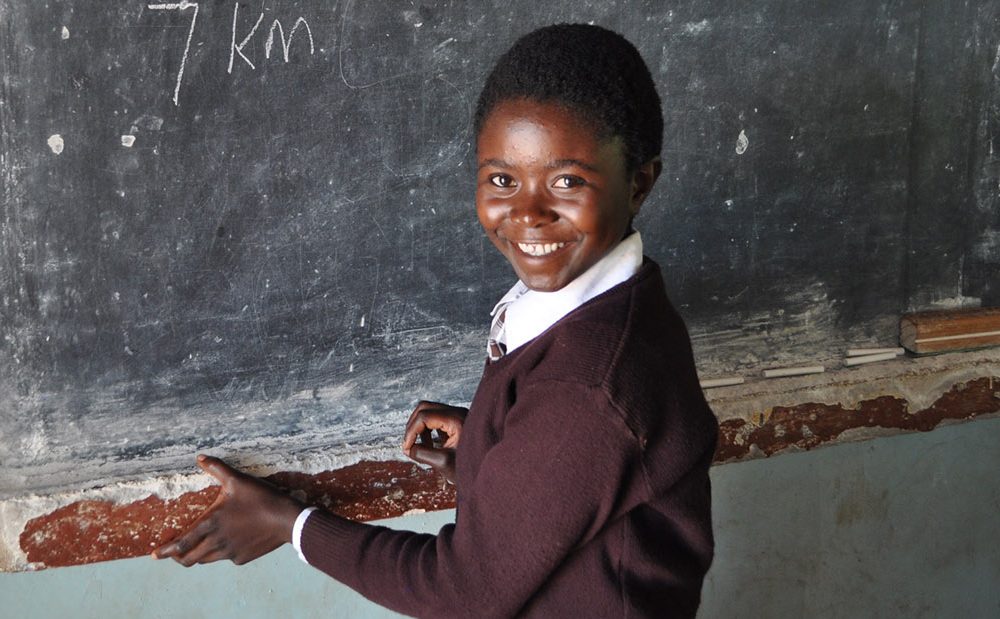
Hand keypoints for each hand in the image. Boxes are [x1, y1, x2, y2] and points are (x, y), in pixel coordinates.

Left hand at [152, 455, 303, 565]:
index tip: (155, 555)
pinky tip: (228, 543)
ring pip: (206, 559)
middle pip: (189, 558)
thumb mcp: (238, 480)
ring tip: (197, 548)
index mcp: (210, 524)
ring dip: (198, 555)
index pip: (181, 544)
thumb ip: (217, 469)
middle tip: (175, 552)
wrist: (287, 520)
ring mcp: (229, 553)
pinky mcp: (242, 558)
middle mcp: (216, 542)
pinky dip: (221, 553)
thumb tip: (200, 457)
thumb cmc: (261, 498)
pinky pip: (225, 558)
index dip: (166, 551)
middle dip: (178, 557)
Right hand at [401, 401, 466, 483]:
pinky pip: (436, 419)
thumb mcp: (442, 462)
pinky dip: (428, 431)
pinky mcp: (457, 422)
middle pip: (424, 408)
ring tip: (422, 448)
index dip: (411, 432)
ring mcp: (458, 416)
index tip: (406, 448)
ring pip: (429, 412)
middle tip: (409, 445)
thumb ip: (421, 453)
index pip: (424, 416)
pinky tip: (430, 446)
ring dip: (420, 429)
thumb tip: (407, 448)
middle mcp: (458, 413)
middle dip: (413, 426)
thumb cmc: (469, 469)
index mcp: (456, 419)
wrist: (489, 473)